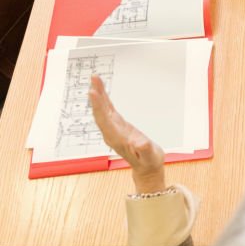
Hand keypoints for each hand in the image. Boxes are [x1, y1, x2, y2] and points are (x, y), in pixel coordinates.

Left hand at [89, 75, 165, 193]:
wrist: (146, 167)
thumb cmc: (148, 161)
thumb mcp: (150, 156)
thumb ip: (144, 150)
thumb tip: (139, 143)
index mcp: (116, 139)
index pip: (104, 120)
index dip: (98, 106)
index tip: (93, 93)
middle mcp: (111, 133)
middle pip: (100, 112)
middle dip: (96, 96)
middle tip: (93, 79)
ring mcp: (112, 128)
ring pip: (102, 109)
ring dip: (98, 94)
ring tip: (95, 78)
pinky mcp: (117, 125)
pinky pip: (107, 109)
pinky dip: (104, 98)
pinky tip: (101, 90)